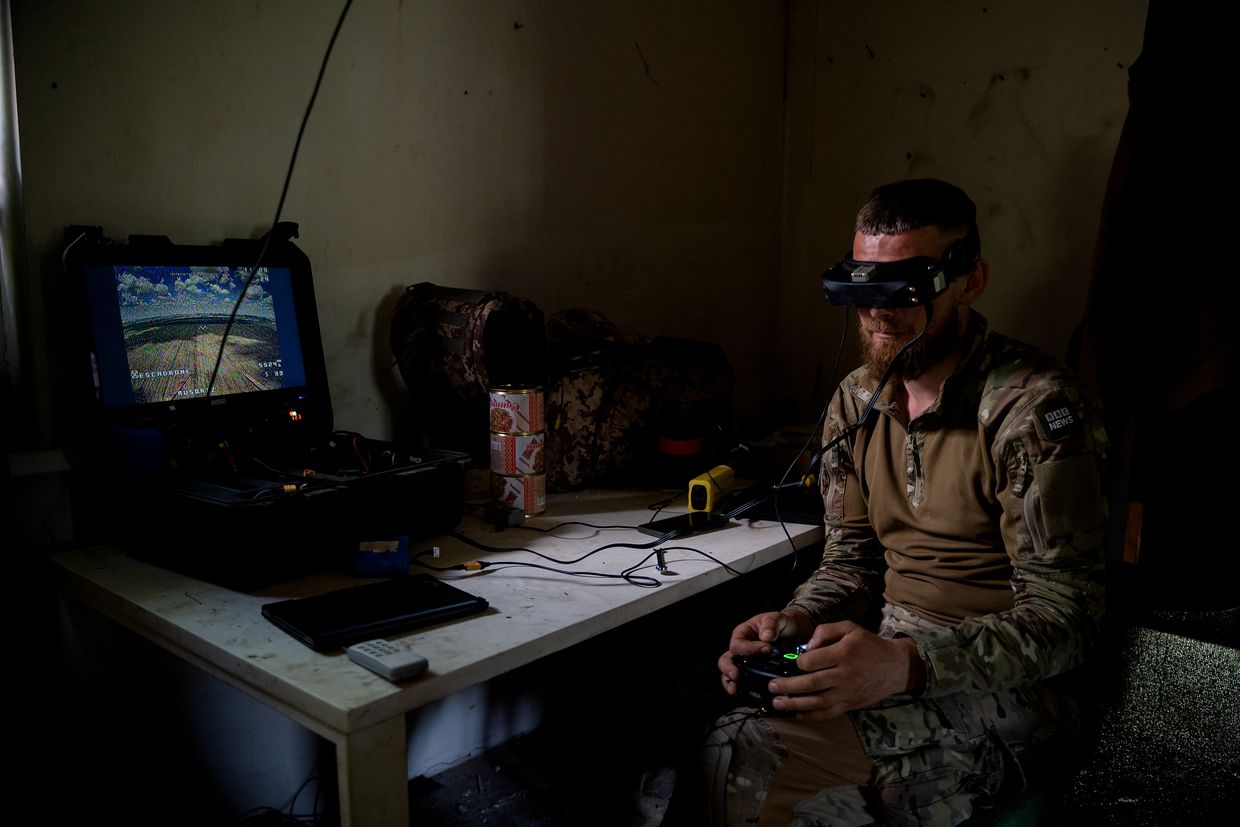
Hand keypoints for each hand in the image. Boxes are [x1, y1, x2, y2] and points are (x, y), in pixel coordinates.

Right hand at [718, 610, 811, 694]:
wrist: (795, 634)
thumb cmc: (782, 624)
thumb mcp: (777, 619)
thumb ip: (771, 624)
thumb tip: (766, 637)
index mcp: (742, 634)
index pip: (738, 644)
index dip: (749, 648)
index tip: (767, 649)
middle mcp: (740, 650)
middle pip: (726, 661)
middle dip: (729, 670)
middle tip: (737, 676)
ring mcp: (746, 664)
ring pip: (730, 675)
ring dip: (731, 683)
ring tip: (736, 690)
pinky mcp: (754, 675)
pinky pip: (743, 684)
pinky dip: (743, 691)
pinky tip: (747, 696)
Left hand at [766, 620, 923, 718]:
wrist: (895, 667)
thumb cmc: (869, 645)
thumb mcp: (850, 628)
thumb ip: (825, 631)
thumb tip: (806, 647)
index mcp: (844, 653)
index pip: (814, 661)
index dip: (797, 663)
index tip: (789, 662)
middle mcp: (846, 675)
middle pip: (812, 683)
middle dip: (788, 686)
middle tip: (771, 687)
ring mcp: (848, 693)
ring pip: (818, 702)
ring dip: (795, 704)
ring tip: (777, 703)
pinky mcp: (850, 705)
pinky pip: (828, 713)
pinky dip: (811, 716)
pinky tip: (796, 714)